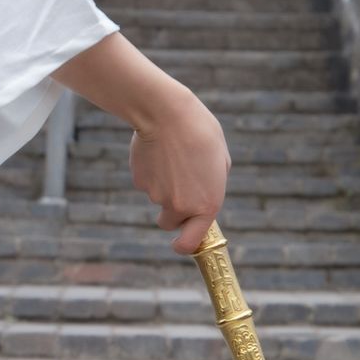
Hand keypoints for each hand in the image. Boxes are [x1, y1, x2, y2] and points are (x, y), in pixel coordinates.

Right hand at [50, 32, 231, 253]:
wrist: (167, 113)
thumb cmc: (200, 131)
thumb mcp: (220, 158)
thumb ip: (213, 183)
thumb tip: (204, 191)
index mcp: (206, 204)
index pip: (189, 244)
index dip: (184, 245)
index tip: (182, 241)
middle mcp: (180, 206)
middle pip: (168, 223)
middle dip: (171, 212)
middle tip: (177, 186)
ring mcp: (156, 195)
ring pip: (157, 197)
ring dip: (163, 183)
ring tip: (172, 155)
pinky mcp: (139, 181)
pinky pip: (146, 181)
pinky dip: (150, 171)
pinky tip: (158, 150)